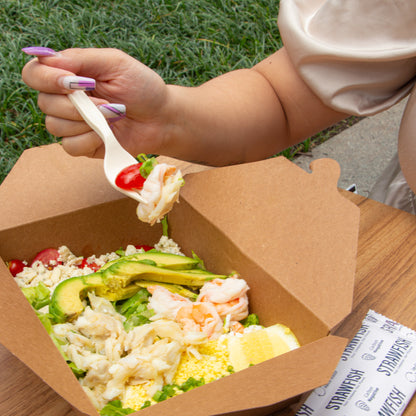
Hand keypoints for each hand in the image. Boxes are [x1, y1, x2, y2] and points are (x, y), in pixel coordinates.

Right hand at [22, 48, 168, 157]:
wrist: (162, 119)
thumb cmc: (142, 88)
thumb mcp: (115, 63)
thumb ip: (82, 58)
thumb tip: (49, 60)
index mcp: (69, 75)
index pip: (34, 74)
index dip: (46, 79)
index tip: (71, 82)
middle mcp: (66, 99)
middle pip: (44, 103)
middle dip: (76, 105)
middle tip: (107, 103)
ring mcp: (73, 124)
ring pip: (55, 126)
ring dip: (86, 122)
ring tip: (112, 116)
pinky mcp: (83, 145)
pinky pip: (70, 146)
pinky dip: (89, 140)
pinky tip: (107, 134)